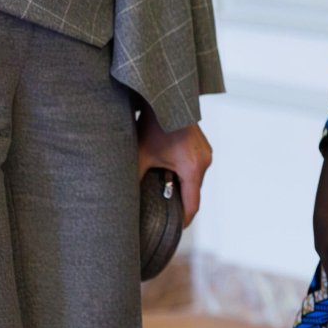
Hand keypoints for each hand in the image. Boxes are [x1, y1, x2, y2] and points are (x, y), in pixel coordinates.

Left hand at [137, 109, 211, 224]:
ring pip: (195, 180)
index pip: (192, 206)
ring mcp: (206, 153)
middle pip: (194, 193)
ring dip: (182, 187)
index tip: (173, 230)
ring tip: (164, 192)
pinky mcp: (203, 146)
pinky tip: (168, 173)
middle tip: (163, 213)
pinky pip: (196, 168)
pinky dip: (185, 175)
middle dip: (179, 203)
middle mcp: (204, 162)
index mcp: (192, 169)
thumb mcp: (141, 155)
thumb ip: (133, 178)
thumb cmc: (154, 124)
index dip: (182, 221)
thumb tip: (122, 198)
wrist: (166, 98)